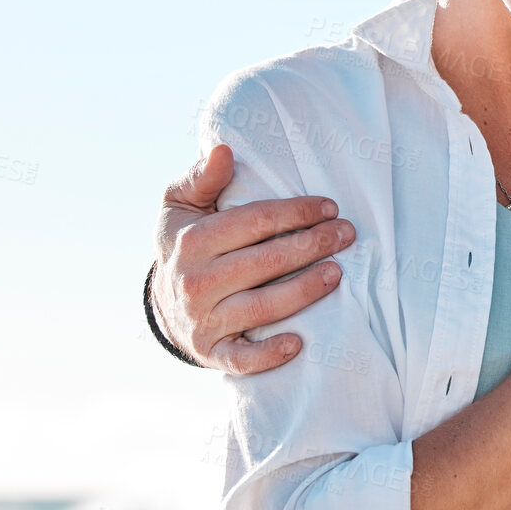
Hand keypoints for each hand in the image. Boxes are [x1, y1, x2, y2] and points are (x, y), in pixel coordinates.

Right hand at [153, 144, 355, 372]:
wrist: (164, 302)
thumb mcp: (181, 206)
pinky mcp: (213, 352)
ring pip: (263, 307)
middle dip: (312, 245)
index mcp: (192, 241)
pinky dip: (269, 354)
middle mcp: (196, 282)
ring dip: (305, 291)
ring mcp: (204, 320)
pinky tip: (298, 343)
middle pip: (266, 261)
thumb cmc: (185, 243)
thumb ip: (202, 179)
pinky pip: (242, 359)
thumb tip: (222, 150)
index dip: (296, 212)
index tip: (329, 206)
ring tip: (337, 273)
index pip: (254, 221)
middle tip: (347, 234)